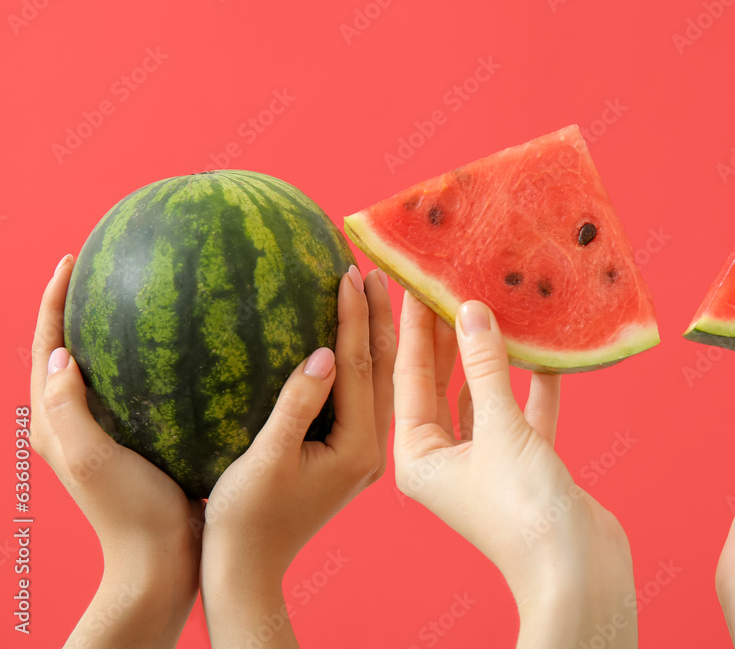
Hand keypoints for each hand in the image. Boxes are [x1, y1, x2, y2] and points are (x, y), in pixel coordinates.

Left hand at [30, 255, 202, 647]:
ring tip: (144, 295)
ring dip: (113, 329)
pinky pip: (141, 388)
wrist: (160, 560)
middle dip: (77, 306)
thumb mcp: (89, 457)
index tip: (70, 259)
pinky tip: (190, 350)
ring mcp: (107, 432)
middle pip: (67, 350)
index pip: (44, 347)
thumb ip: (67, 408)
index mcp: (54, 423)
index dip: (51, 301)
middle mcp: (74, 422)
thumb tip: (60, 353)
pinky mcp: (138, 441)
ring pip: (104, 367)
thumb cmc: (127, 512)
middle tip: (102, 266)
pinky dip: (154, 361)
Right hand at [200, 266, 394, 647]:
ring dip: (382, 336)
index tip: (353, 272)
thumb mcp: (267, 460)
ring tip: (379, 290)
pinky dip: (369, 361)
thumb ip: (297, 406)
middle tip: (379, 268)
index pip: (365, 369)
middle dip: (384, 319)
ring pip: (383, 381)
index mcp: (359, 448)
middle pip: (387, 370)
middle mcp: (373, 448)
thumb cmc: (246, 518)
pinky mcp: (350, 452)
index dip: (358, 319)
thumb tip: (325, 353)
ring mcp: (365, 451)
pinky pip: (369, 396)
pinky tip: (359, 338)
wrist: (246, 567)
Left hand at [393, 294, 636, 648]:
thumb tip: (471, 310)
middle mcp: (447, 459)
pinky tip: (543, 349)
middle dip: (448, 335)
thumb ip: (486, 368)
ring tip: (492, 303)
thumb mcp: (500, 430)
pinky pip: (524, 412)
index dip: (414, 328)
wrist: (580, 572)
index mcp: (419, 458)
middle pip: (443, 384)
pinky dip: (533, 384)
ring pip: (485, 395)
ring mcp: (488, 462)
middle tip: (448, 281)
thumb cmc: (524, 511)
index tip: (416, 281)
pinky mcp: (526, 464)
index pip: (410, 378)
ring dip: (492, 356)